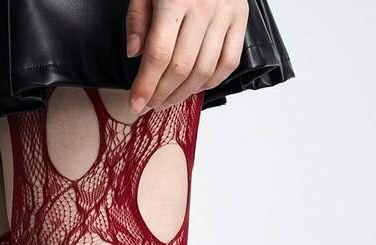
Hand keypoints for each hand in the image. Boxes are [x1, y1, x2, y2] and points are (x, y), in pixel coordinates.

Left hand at [125, 0, 247, 113]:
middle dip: (162, 93)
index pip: (159, 54)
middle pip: (181, 67)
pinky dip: (211, 82)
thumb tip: (135, 53)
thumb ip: (138, 17)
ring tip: (168, 100)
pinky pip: (229, 63)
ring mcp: (226, 14)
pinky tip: (194, 87)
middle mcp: (204, 8)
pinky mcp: (241, 18)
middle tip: (150, 104)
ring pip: (204, 71)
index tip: (135, 103)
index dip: (145, 84)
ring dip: (184, 93)